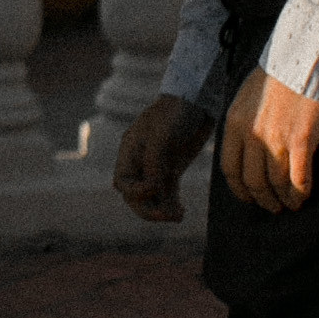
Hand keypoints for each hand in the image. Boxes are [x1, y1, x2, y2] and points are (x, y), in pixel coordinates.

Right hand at [113, 93, 210, 222]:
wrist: (195, 100)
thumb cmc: (174, 113)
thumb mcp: (162, 136)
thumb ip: (154, 163)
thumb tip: (151, 189)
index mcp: (130, 152)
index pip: (124, 182)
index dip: (135, 192)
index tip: (154, 188)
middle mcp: (140, 163)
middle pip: (135, 195)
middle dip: (148, 209)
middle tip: (166, 216)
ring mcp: (156, 167)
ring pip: (153, 198)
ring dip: (162, 210)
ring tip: (178, 217)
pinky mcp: (172, 170)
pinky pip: (168, 194)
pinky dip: (172, 205)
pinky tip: (181, 212)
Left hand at [219, 66, 318, 211]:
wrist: (303, 61)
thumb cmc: (278, 77)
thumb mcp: (246, 98)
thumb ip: (242, 125)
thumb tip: (245, 149)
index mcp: (234, 124)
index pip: (230, 168)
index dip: (239, 189)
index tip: (248, 196)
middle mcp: (251, 135)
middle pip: (252, 181)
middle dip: (262, 199)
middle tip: (271, 206)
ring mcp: (276, 139)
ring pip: (275, 184)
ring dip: (283, 199)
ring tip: (290, 205)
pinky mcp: (301, 141)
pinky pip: (299, 178)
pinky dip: (300, 192)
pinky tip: (303, 197)